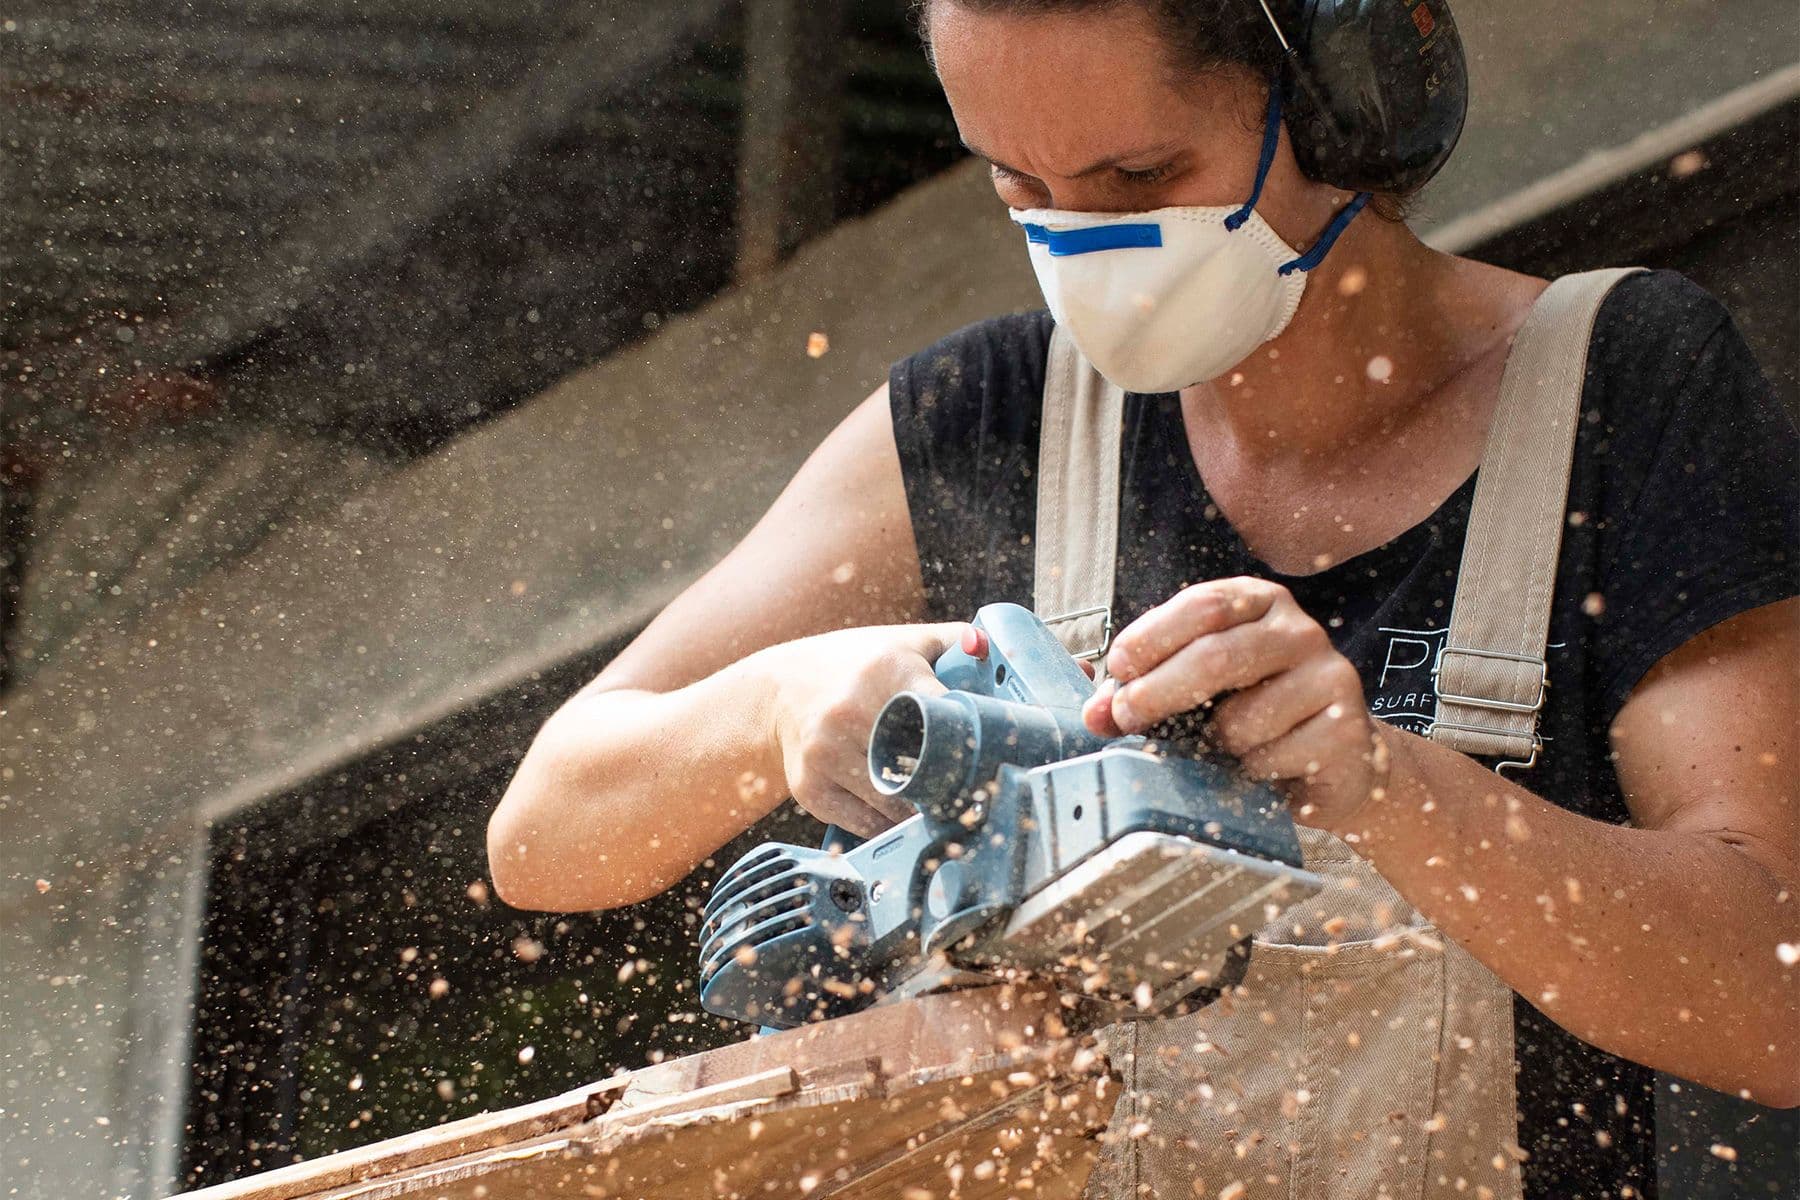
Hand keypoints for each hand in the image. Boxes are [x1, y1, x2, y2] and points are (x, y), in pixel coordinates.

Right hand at [755, 622, 970, 837]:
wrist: (779, 691)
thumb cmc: (855, 668)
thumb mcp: (903, 642)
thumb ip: (954, 641)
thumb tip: (988, 648)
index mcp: (887, 671)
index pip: (945, 716)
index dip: (970, 742)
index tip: (987, 761)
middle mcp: (852, 710)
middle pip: (923, 769)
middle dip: (949, 785)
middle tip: (971, 796)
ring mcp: (826, 751)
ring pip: (896, 804)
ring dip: (921, 812)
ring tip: (938, 807)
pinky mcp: (810, 786)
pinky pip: (866, 825)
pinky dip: (889, 825)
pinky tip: (900, 813)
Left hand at [1081, 577, 1387, 829]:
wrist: (1337, 762)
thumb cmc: (1252, 714)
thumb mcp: (1195, 691)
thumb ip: (1141, 692)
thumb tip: (1092, 714)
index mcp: (1256, 603)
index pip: (1201, 605)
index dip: (1151, 638)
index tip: (1118, 671)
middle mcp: (1297, 629)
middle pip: (1216, 656)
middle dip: (1159, 692)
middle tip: (1125, 718)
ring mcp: (1329, 675)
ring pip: (1242, 719)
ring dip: (1212, 745)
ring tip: (1219, 750)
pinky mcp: (1346, 727)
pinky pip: (1271, 758)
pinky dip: (1248, 772)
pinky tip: (1259, 768)